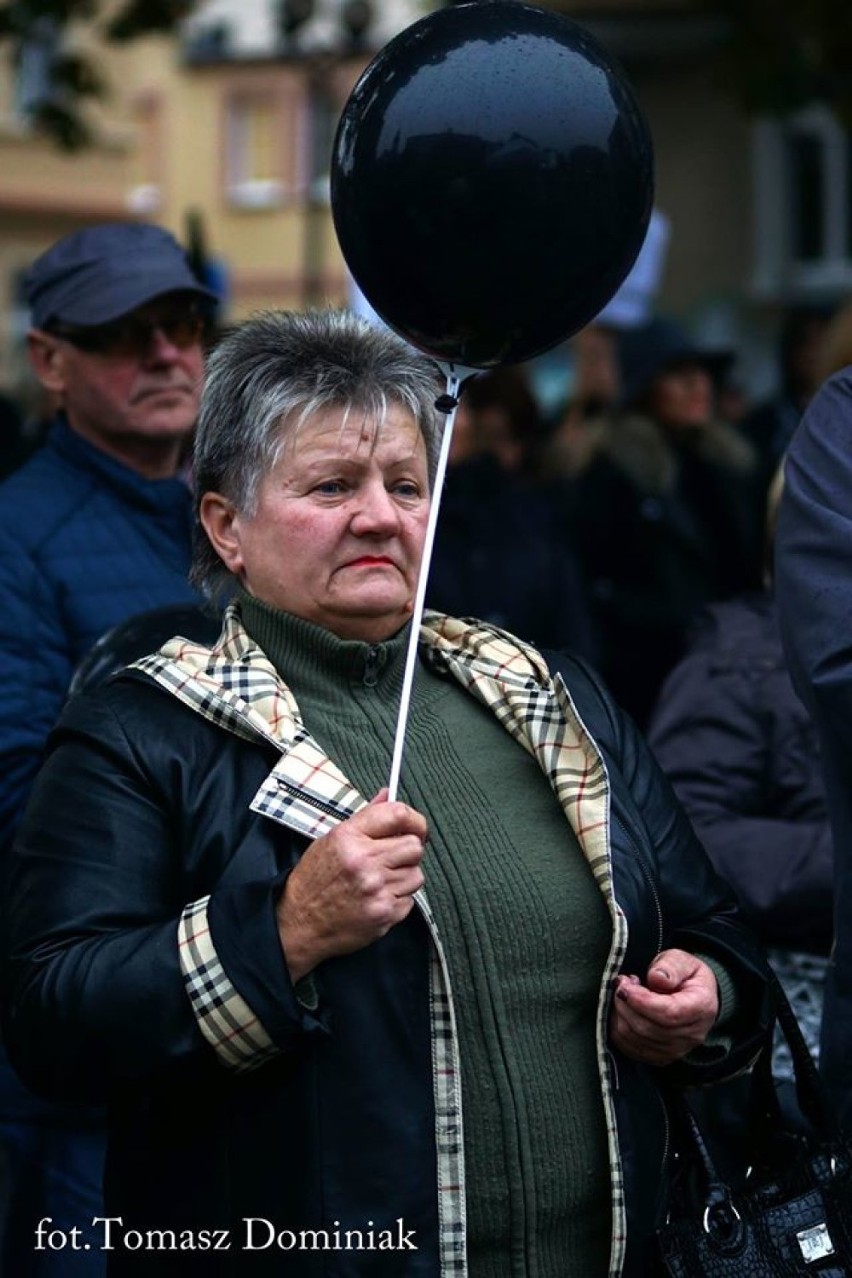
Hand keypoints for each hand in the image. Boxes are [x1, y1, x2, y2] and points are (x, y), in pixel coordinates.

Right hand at [276, 789, 426, 982]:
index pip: (397, 814)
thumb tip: (388, 795)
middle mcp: (364, 861)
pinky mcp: (384, 913)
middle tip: (394, 858)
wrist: (300, 923)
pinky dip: (398, 899)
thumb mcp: (332, 840)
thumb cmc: (314, 881)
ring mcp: (375, 889)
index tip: (416, 826)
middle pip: (414, 846)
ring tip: (380, 881)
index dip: (414, 820)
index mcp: (349, 837)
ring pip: (416, 874)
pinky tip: (377, 898)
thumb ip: (366, 817)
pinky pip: (410, 899)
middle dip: (408, 851)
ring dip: (404, 877)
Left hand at [608, 949, 718, 1065]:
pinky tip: (624, 1010)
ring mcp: (677, 1050)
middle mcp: (692, 1035)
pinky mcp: (660, 1057)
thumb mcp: (682, 960)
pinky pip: (631, 1048)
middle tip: (620, 984)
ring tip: (624, 994)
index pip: (669, 1013)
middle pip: (649, 1028)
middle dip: (626, 1005)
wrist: (693, 995)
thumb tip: (657, 978)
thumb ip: (671, 966)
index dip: (641, 1001)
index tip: (624, 985)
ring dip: (621, 1015)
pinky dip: (619, 1028)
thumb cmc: (686, 975)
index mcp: (702, 1007)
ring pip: (637, 1039)